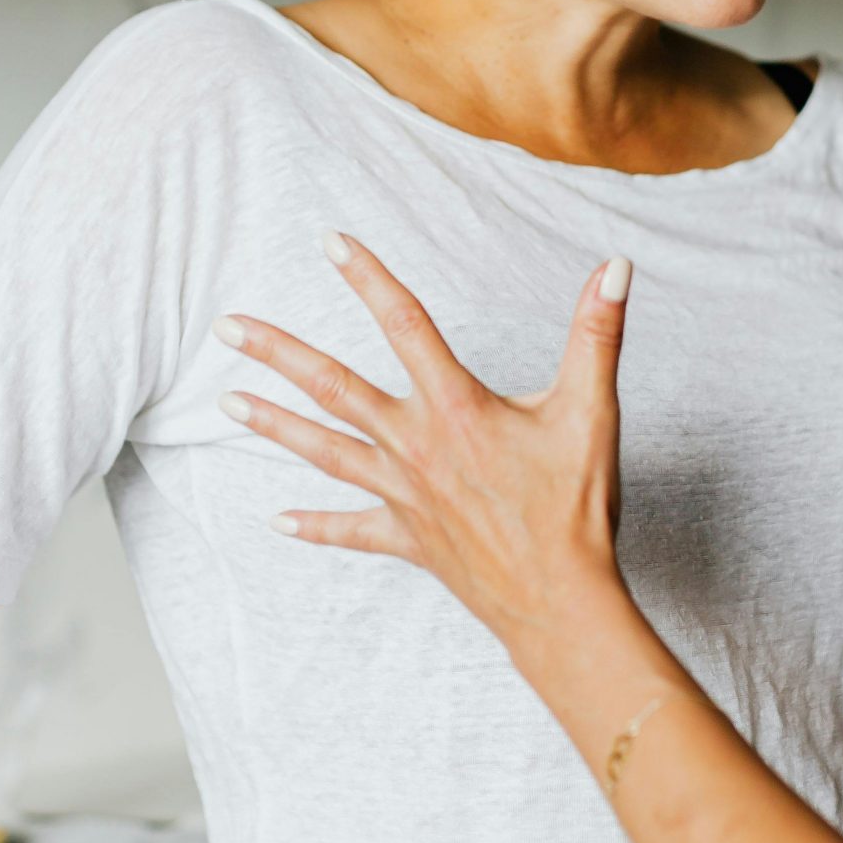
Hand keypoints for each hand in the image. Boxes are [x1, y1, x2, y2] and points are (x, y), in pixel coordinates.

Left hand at [215, 238, 632, 663]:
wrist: (561, 601)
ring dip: (274, 424)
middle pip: (334, 388)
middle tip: (227, 327)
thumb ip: (598, 332)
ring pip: (326, 451)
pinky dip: (314, 526)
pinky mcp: (408, 538)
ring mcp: (404, 495)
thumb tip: (615, 266)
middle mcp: (416, 446)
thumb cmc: (576, 508)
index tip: (331, 241)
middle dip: (278, 353)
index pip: (405, 325)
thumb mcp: (591, 409)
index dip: (368, 278)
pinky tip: (275, 521)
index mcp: (456, 407)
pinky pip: (351, 530)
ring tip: (227, 401)